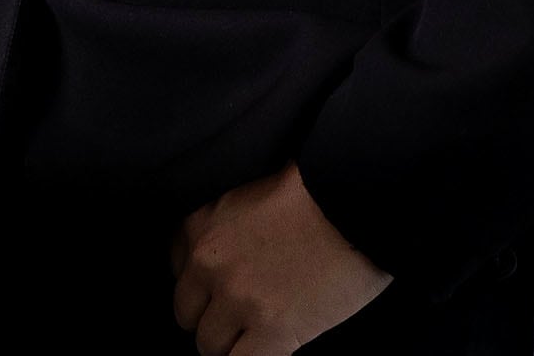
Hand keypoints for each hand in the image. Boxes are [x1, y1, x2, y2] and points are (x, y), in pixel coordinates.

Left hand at [171, 166, 391, 355]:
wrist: (356, 204)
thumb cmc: (316, 193)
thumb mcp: (251, 195)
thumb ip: (227, 227)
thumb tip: (227, 261)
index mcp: (202, 225)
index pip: (176, 269)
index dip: (201, 285)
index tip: (220, 290)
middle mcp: (209, 263)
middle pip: (186, 313)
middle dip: (212, 319)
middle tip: (242, 318)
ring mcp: (238, 299)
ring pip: (209, 346)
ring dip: (232, 345)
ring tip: (259, 336)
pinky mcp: (271, 330)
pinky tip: (269, 351)